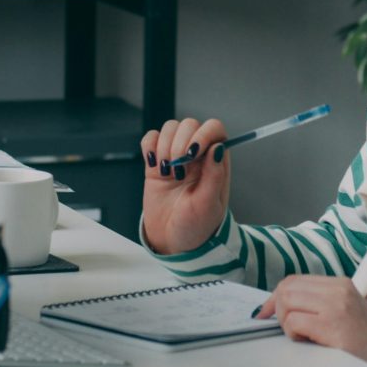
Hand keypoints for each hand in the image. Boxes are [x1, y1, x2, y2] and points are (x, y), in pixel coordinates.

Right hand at [139, 118, 230, 254]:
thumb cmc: (196, 226)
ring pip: (169, 128)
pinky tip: (153, 165)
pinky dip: (149, 147)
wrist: (172, 240)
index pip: (214, 129)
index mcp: (216, 162)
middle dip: (180, 143)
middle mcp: (197, 155)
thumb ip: (214, 175)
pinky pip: (151, 139)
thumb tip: (218, 147)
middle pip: (189, 125)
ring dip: (164, 146)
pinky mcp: (156, 162)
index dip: (203, 133)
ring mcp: (176, 156)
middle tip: (177, 172)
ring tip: (167, 172)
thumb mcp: (209, 205)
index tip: (192, 152)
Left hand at [253, 277, 366, 361]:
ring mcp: (334, 305)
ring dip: (286, 322)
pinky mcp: (330, 324)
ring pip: (287, 302)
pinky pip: (294, 322)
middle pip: (287, 288)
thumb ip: (317, 301)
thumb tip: (279, 305)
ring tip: (302, 334)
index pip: (295, 280)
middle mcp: (336, 289)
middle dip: (276, 309)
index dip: (275, 296)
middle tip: (284, 326)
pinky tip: (307, 340)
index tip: (266, 312)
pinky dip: (292, 333)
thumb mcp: (343, 307)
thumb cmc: (363, 336)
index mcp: (339, 283)